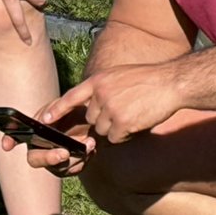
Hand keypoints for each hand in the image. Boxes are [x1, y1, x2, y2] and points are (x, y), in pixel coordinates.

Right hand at [0, 105, 93, 176]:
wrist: (96, 120)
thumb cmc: (75, 111)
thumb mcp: (64, 105)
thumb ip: (53, 110)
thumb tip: (43, 121)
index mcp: (35, 130)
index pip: (15, 136)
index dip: (8, 140)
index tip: (7, 146)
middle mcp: (40, 147)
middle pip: (35, 159)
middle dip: (49, 158)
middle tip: (65, 153)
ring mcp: (54, 159)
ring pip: (58, 168)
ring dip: (75, 157)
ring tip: (90, 142)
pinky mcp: (69, 167)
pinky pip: (73, 169)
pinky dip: (84, 159)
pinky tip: (91, 146)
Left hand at [42, 63, 185, 143]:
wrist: (170, 83)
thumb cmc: (148, 79)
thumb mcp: (119, 76)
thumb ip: (102, 88)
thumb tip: (92, 106)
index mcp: (98, 81)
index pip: (71, 97)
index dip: (57, 109)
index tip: (44, 119)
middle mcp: (100, 95)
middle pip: (92, 119)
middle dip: (105, 120)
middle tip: (126, 110)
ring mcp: (110, 110)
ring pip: (103, 131)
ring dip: (116, 128)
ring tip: (134, 113)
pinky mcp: (121, 124)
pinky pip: (116, 138)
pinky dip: (126, 135)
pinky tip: (138, 121)